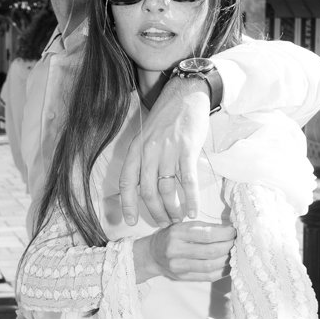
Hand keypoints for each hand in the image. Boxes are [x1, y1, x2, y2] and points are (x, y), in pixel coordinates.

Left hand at [118, 77, 209, 226]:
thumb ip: (144, 159)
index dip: (127, 204)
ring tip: (178, 219)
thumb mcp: (147, 136)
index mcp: (136, 149)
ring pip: (167, 190)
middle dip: (156, 212)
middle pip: (148, 192)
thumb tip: (145, 187)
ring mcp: (168, 151)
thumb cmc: (167, 117)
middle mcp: (149, 151)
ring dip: (173, 209)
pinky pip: (187, 181)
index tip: (131, 221)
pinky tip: (193, 211)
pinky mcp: (188, 150)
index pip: (127, 182)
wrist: (186, 94)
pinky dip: (190, 199)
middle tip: (164, 223)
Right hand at [137, 219, 234, 284]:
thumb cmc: (171, 237)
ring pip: (210, 265)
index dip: (224, 233)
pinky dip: (222, 271)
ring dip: (227, 259)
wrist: (152, 255)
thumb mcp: (182, 226)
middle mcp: (175, 250)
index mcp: (177, 233)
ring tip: (235, 253)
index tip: (234, 231)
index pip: (206, 234)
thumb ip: (203, 227)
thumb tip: (229, 230)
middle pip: (210, 251)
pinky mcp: (183, 278)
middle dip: (228, 246)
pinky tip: (230, 265)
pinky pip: (208, 277)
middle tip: (237, 242)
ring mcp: (178, 267)